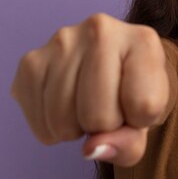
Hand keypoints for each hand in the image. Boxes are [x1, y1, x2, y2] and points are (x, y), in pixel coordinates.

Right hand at [10, 13, 167, 165]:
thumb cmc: (133, 94)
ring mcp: (61, 41)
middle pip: (98, 117)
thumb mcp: (146, 121)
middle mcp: (101, 30)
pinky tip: (65, 105)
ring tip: (86, 104)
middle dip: (105, 126)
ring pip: (63, 122)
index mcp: (143, 40)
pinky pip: (40, 124)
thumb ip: (129, 143)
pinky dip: (52, 129)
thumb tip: (90, 148)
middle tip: (108, 106)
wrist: (109, 68)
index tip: (138, 103)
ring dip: (76, 129)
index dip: (140, 121)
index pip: (144, 107)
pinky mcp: (31, 61)